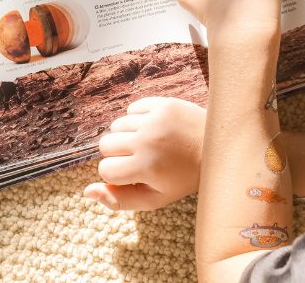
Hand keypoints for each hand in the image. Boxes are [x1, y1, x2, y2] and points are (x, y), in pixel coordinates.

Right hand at [84, 97, 205, 210]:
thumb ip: (119, 200)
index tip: (135, 174)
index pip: (105, 170)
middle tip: (140, 158)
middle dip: (117, 154)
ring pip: (117, 125)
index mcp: (145, 167)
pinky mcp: (163, 103)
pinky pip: (133, 108)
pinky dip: (138, 118)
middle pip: (105, 145)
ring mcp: (155, 119)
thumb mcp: (156, 199)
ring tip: (149, 143)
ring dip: (127, 135)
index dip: (117, 175)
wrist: (217, 148)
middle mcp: (147, 141)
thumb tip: (87, 190)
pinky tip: (155, 128)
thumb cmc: (184, 178)